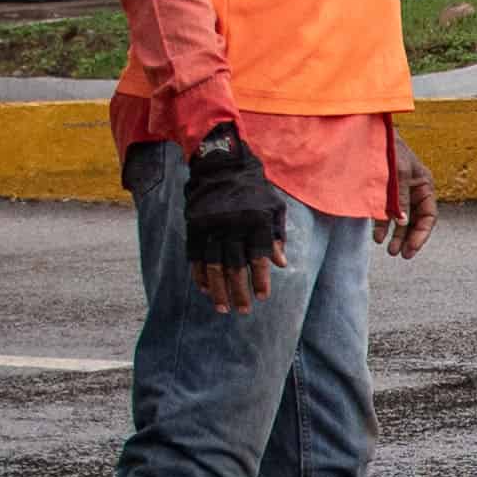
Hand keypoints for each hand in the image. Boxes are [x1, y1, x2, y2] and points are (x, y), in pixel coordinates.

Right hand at [177, 126, 283, 313]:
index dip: (261, 279)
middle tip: (243, 310)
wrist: (222, 166)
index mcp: (256, 221)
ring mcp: (211, 225)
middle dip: (239, 291)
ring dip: (217, 289)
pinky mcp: (194, 225)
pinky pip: (195, 255)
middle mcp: (233, 225)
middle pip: (235, 266)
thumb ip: (277, 237)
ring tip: (222, 307)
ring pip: (214, 265)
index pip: (259, 257)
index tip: (262, 297)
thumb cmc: (254, 191)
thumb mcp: (273, 209)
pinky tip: (204, 288)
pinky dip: (199, 274)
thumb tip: (281, 265)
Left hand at [378, 126, 433, 260]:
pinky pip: (387, 213)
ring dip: (396, 235)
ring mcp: (400, 192)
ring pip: (402, 220)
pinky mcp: (385, 192)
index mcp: (424, 185)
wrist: (369, 133)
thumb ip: (400, 199)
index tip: (411, 249)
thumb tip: (402, 223)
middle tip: (401, 254)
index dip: (422, 234)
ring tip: (390, 250)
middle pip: (416, 221)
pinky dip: (383, 225)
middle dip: (409, 238)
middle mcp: (415, 190)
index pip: (429, 215)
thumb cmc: (389, 149)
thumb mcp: (398, 174)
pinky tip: (378, 237)